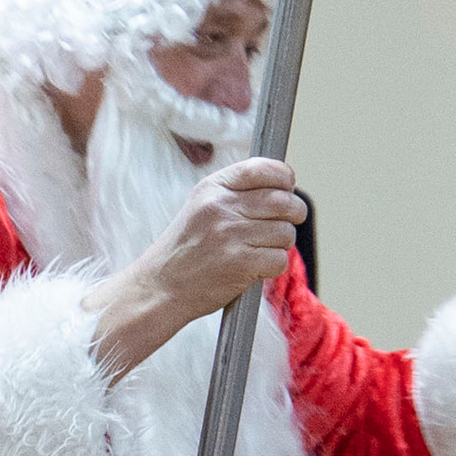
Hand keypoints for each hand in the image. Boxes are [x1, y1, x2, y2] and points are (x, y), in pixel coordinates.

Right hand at [86, 158, 306, 382]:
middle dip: (294, 213)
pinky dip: (273, 266)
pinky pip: (279, 259)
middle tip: (287, 223)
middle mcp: (222, 208)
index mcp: (213, 188)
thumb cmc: (186, 249)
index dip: (284, 178)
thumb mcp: (201, 207)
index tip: (288, 188)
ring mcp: (231, 236)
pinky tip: (256, 267)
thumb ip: (236, 194)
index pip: (263, 169)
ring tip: (261, 249)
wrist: (161, 286)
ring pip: (285, 232)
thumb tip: (284, 189)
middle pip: (284, 201)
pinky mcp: (241, 264)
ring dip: (281, 244)